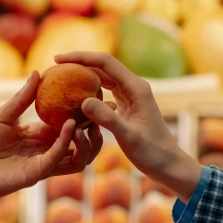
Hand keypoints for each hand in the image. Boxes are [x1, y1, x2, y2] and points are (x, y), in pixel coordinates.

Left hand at [0, 72, 103, 200]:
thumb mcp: (3, 115)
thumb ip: (23, 97)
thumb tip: (39, 72)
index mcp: (39, 137)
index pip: (70, 126)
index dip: (85, 114)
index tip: (98, 96)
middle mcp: (45, 152)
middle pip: (81, 145)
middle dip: (95, 130)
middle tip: (102, 109)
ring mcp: (42, 164)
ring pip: (78, 158)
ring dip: (86, 141)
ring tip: (86, 120)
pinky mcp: (35, 174)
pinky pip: (59, 159)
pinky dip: (67, 142)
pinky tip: (70, 125)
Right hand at [54, 52, 201, 200]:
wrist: (168, 165)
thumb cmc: (152, 152)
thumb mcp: (128, 137)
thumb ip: (107, 118)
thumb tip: (83, 101)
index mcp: (136, 88)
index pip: (105, 62)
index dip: (81, 57)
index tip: (58, 59)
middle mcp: (134, 87)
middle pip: (103, 66)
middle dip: (78, 64)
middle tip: (54, 68)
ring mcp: (131, 96)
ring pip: (103, 79)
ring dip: (83, 76)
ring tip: (61, 79)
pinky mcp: (127, 106)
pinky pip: (105, 92)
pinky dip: (89, 92)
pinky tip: (75, 98)